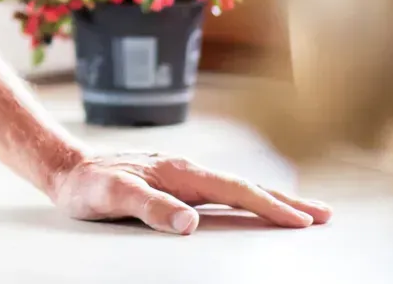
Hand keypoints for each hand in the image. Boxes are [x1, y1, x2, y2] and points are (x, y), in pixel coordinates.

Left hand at [49, 151, 332, 233]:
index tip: (301, 221)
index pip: (234, 190)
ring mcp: (184, 176)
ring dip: (273, 199)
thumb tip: (190, 222)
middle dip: (286, 200)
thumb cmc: (88, 186)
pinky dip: (249, 198)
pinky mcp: (179, 184)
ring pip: (237, 187)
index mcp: (179, 173)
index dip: (268, 206)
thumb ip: (150, 208)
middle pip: (246, 185)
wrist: (67, 170)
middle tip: (325, 215)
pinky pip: (223, 192)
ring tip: (306, 212)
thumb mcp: (113, 198)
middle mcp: (187, 170)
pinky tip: (258, 206)